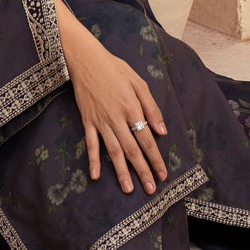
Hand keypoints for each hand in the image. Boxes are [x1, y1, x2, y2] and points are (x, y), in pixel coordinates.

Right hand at [54, 1, 168, 194]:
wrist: (86, 60)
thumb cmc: (115, 69)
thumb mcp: (139, 82)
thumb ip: (151, 107)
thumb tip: (162, 132)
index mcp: (132, 108)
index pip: (147, 139)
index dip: (155, 158)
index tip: (163, 174)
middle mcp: (117, 118)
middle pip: (132, 150)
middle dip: (143, 171)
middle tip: (151, 189)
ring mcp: (101, 121)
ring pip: (113, 151)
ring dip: (121, 172)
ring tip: (129, 189)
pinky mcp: (88, 121)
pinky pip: (91, 144)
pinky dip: (93, 160)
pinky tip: (96, 176)